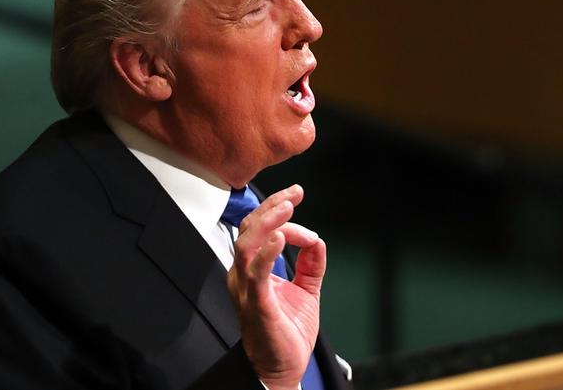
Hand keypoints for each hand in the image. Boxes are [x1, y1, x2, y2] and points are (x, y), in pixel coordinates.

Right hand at [226, 184, 326, 389]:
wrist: (282, 368)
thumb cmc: (286, 332)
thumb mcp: (306, 290)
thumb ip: (311, 264)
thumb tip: (317, 241)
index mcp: (253, 270)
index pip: (259, 230)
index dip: (279, 212)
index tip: (299, 200)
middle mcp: (244, 276)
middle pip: (249, 229)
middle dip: (271, 207)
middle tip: (294, 194)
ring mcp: (247, 289)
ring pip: (247, 244)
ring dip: (268, 222)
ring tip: (287, 207)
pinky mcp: (256, 304)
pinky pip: (256, 273)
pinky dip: (266, 253)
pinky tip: (279, 238)